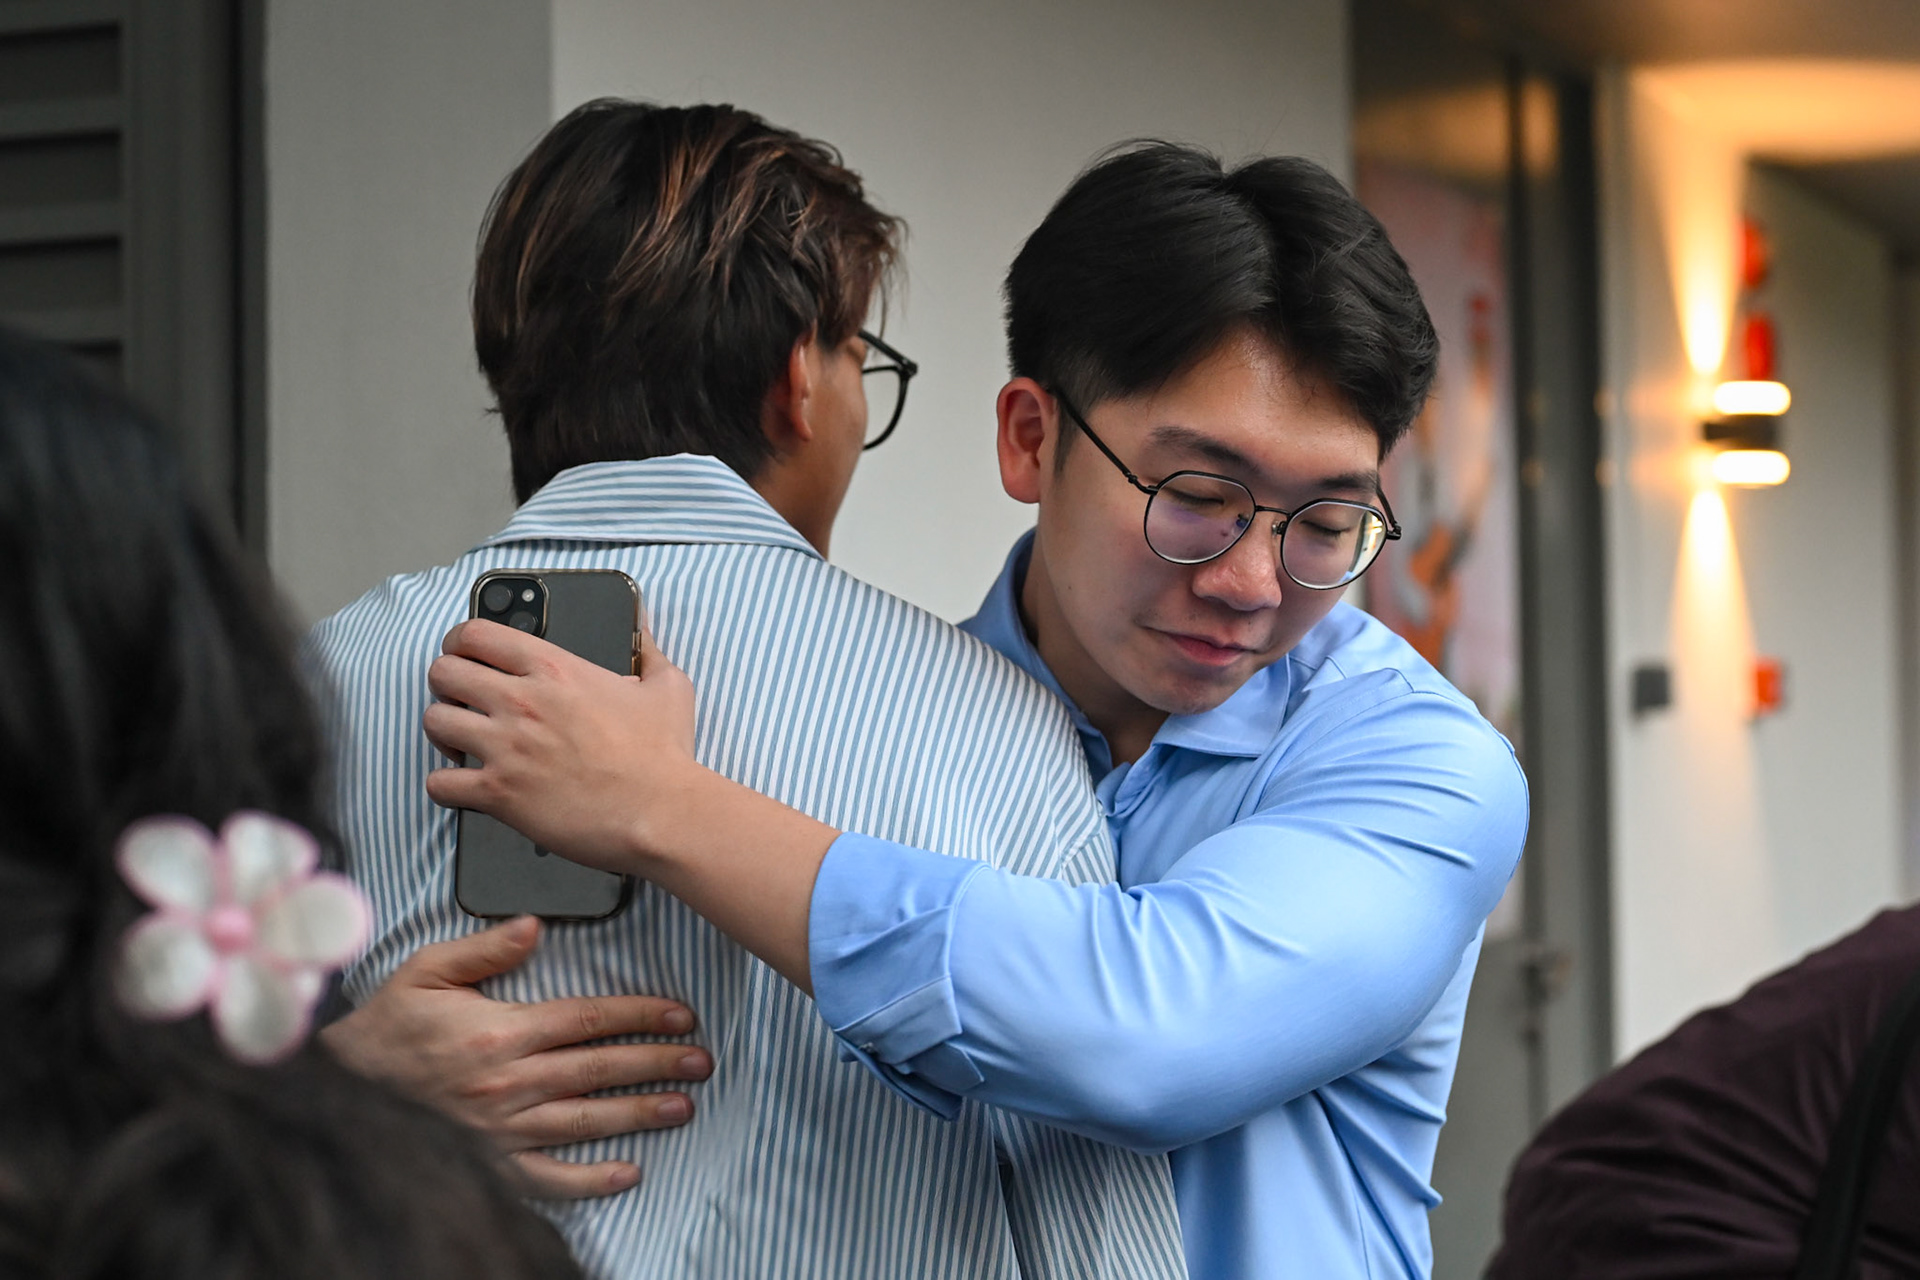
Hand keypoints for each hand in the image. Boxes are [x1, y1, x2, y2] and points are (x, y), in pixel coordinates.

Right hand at [320, 915, 711, 1198]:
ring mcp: (500, 1129)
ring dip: (639, 1114)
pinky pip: (547, 1178)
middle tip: (701, 1061)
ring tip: (683, 1107)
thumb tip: (533, 925)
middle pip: (598, 1069)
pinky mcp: (488, 1163)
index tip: (679, 1014)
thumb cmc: (386, 1028)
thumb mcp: (426, 971)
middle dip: (656, 1063)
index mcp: (499, 1032)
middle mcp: (507, 1083)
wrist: (338, 1088)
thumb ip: (486, 948)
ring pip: (585, 1120)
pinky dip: (590, 1180)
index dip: (639, 1014)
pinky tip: (628, 1173)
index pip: (587, 1019)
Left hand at [422, 620, 696, 871]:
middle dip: (447, 685)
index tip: (465, 654)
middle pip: (443, 673)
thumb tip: (643, 625)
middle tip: (463, 700)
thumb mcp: (667, 687)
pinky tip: (465, 786)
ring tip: (462, 743)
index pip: (476, 634)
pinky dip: (445, 786)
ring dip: (443, 733)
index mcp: (555, 669)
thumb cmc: (664, 755)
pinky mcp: (499, 793)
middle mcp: (521, 701)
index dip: (461, 642)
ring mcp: (506, 747)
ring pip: (434, 722)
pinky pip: (438, 783)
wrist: (661, 813)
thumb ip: (647, 650)